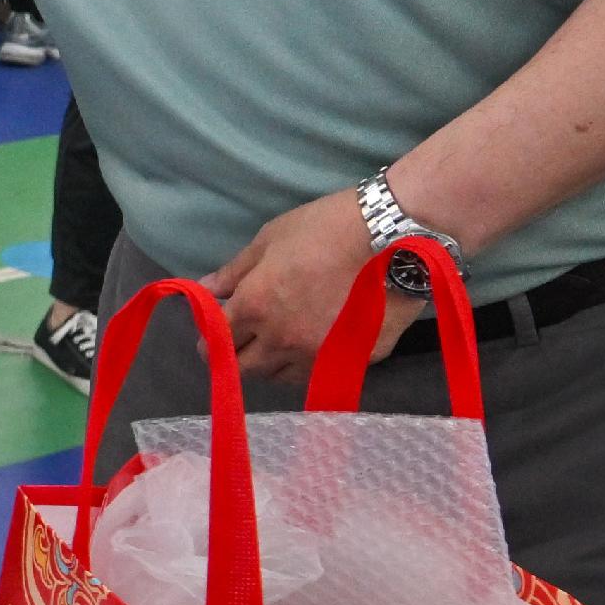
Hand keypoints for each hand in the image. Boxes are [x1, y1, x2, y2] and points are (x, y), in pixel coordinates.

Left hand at [203, 188, 418, 378]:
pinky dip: (308, 364)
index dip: (210, 339)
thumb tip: (208, 290)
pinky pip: (319, 373)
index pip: (218, 341)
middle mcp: (283, 340)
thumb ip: (235, 271)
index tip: (212, 335)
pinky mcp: (354, 361)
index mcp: (256, 307)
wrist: (396, 237)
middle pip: (245, 368)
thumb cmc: (326, 228)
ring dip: (271, 364)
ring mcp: (320, 355)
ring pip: (281, 376)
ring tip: (276, 344)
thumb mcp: (271, 239)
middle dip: (236, 357)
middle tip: (242, 342)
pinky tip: (312, 345)